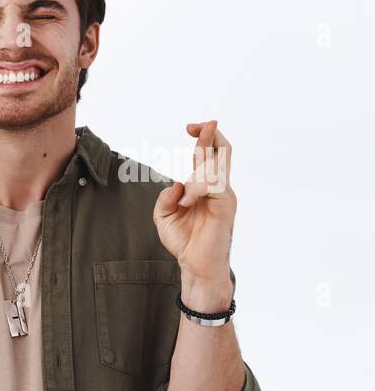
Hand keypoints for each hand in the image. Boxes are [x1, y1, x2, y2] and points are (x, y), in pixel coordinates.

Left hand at [153, 120, 235, 309]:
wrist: (195, 265)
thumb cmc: (183, 240)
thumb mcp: (163, 216)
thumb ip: (165, 198)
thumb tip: (176, 184)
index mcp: (204, 186)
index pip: (208, 155)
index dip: (202, 138)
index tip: (190, 127)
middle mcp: (218, 187)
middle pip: (222, 152)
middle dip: (210, 135)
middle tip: (197, 125)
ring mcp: (225, 195)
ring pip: (215, 168)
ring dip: (195, 178)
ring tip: (184, 201)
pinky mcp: (226, 205)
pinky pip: (214, 186)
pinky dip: (197, 189)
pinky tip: (187, 201)